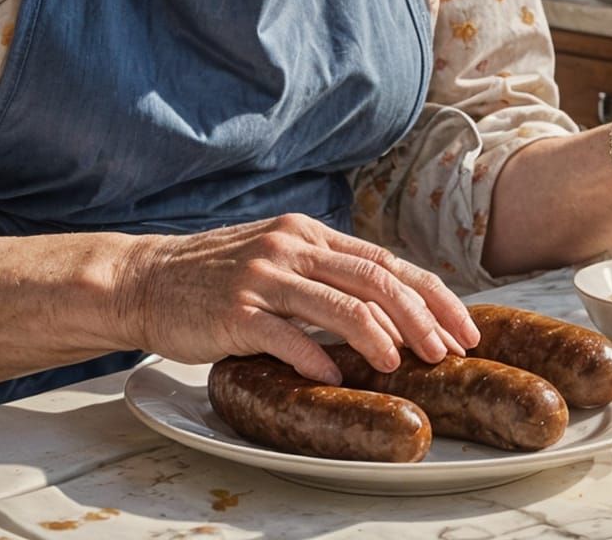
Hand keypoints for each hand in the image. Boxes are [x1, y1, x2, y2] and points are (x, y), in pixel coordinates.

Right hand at [113, 212, 479, 382]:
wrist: (148, 277)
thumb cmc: (217, 276)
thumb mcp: (278, 258)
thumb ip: (323, 273)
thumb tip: (387, 306)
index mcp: (308, 234)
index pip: (385, 260)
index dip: (431, 294)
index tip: (463, 326)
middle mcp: (292, 246)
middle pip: (374, 278)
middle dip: (420, 317)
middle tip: (447, 352)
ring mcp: (263, 275)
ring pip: (338, 303)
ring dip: (379, 336)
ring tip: (402, 364)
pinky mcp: (236, 308)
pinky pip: (285, 334)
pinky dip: (314, 357)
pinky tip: (333, 377)